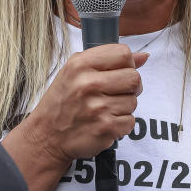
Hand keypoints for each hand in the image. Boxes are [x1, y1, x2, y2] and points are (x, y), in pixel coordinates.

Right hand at [26, 44, 146, 169]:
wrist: (46, 136)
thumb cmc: (63, 101)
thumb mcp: (76, 72)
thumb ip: (108, 60)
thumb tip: (144, 56)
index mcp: (80, 64)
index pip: (123, 53)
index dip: (127, 63)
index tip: (119, 72)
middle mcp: (88, 84)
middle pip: (134, 78)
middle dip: (130, 87)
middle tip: (115, 93)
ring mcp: (97, 108)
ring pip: (134, 101)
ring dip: (123, 107)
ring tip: (104, 109)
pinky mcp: (105, 128)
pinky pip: (130, 121)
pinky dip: (121, 124)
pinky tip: (104, 122)